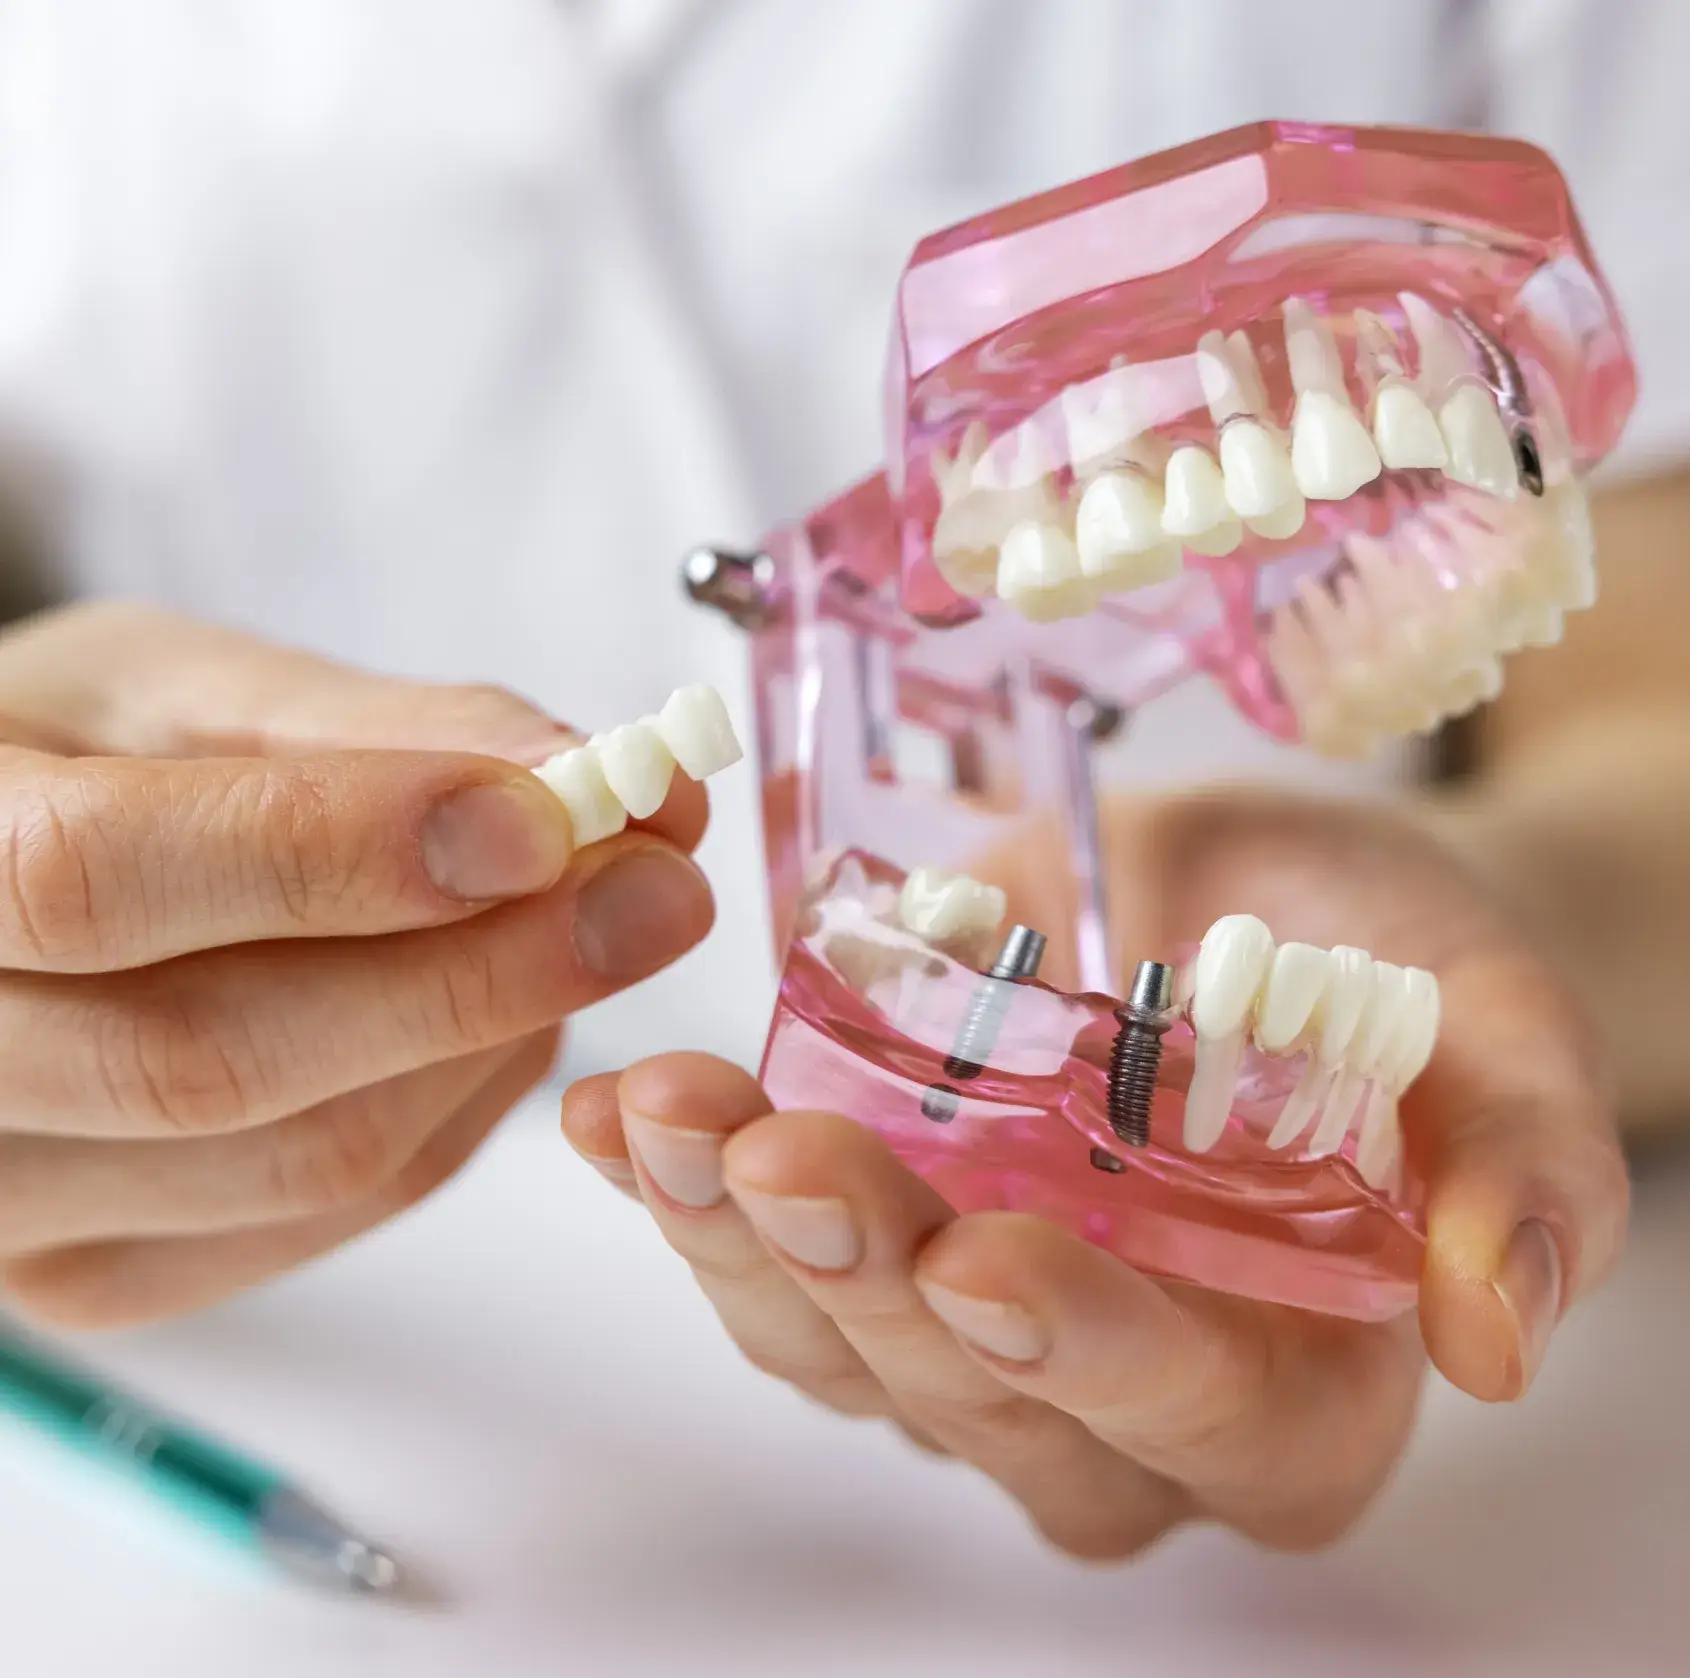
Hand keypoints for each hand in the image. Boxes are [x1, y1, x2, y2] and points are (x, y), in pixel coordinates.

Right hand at [0, 603, 714, 1326]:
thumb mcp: (166, 689)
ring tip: (599, 924)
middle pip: (218, 1057)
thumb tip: (577, 772)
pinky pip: (338, 1208)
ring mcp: (9, 1210)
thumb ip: (366, 727)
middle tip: (664, 885)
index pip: (99, 879)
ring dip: (496, 1035)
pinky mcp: (104, 1277)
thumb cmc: (53, 757)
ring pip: (308, 1156)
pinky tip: (512, 1013)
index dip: (337, 851)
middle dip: (484, 968)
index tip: (547, 816)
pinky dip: (463, 1103)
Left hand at [561, 788, 1628, 1557]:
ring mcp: (975, 1335)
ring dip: (736, 1241)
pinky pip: (765, 1256)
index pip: (1197, 1417)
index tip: (990, 1264)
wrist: (1273, 904)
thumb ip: (1521, 1174)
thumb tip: (1498, 1338)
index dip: (1094, 1358)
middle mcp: (1117, 1400)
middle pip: (979, 1398)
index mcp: (1292, 1387)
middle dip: (870, 1280)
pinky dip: (684, 1187)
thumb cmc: (1403, 971)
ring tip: (667, 1119)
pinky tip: (623, 1114)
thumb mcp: (1496, 1033)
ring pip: (841, 1346)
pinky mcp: (877, 1249)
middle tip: (782, 1155)